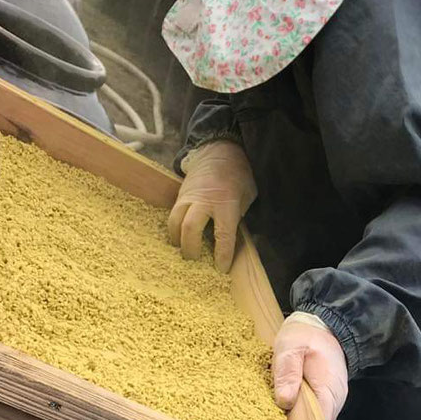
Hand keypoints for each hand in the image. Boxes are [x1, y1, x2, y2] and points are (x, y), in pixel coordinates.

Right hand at [167, 141, 256, 273]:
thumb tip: (232, 239)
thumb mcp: (248, 195)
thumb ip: (240, 216)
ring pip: (174, 221)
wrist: (219, 151)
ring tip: (183, 249)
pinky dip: (174, 228)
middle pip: (190, 228)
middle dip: (190, 248)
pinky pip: (172, 215)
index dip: (222, 255)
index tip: (221, 268)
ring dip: (177, 239)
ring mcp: (189, 197)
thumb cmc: (238, 175)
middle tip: (194, 260)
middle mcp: (204, 200)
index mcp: (226, 203)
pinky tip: (178, 237)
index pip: (223, 235)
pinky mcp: (180, 195)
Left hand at [273, 314, 348, 419]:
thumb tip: (285, 401)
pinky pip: (313, 414)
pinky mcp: (325, 399)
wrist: (322, 326)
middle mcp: (335, 400)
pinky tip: (284, 412)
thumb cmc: (305, 335)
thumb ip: (288, 371)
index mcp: (329, 389)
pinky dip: (299, 415)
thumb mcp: (291, 347)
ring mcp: (331, 401)